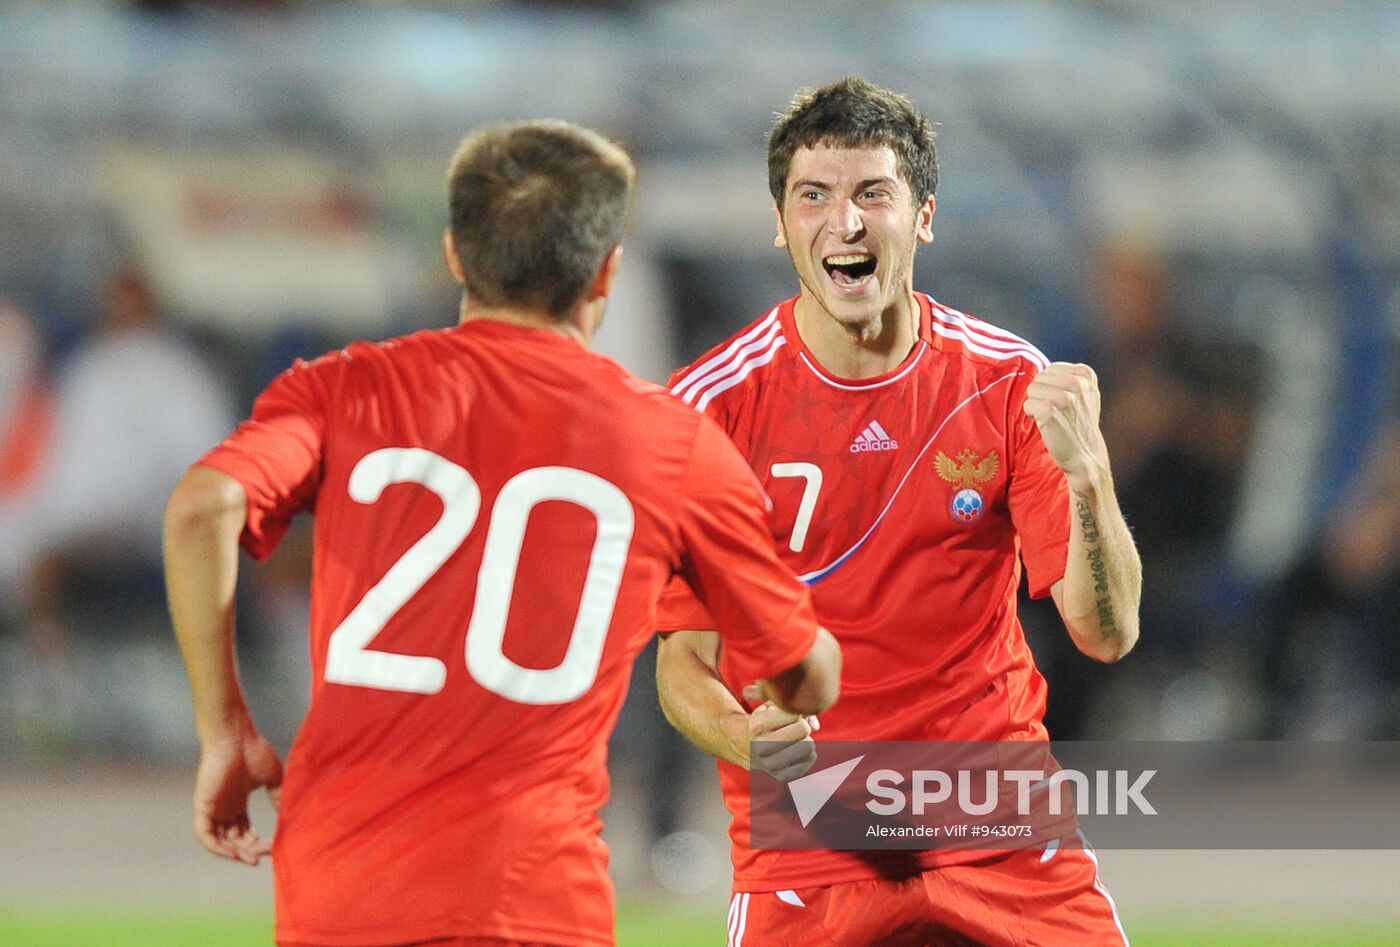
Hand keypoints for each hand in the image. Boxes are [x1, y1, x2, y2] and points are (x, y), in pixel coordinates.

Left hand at [192, 730, 283, 865]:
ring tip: (252, 859)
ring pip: (220, 842)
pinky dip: (218, 848)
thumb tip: (287, 816)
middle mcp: (224, 808)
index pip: (245, 832)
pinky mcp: (203, 808)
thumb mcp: (273, 779)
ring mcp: (213, 809)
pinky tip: (235, 853)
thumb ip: (278, 797)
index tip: (274, 845)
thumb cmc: (254, 751)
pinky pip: (206, 836)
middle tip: (265, 854)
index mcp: (238, 802)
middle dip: (250, 850)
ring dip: (235, 853)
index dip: (258, 842)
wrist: (236, 737)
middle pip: (235, 840)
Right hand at [742, 683, 819, 781]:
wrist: (743, 744)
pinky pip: (809, 760)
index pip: (795, 714)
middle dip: (802, 725)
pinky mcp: (781, 776)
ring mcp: (770, 765)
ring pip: (808, 747)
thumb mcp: (771, 706)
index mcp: (757, 726)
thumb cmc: (763, 720)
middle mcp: (761, 747)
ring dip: (806, 740)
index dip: (794, 712)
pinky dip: (806, 754)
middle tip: (792, 727)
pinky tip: (795, 750)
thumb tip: (815, 726)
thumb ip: (796, 707)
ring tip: (794, 738)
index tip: (784, 715)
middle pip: (804, 730)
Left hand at [1022, 362, 1110, 492]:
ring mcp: (1064, 396)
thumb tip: (1040, 367)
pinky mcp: (1050, 410)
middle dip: (1043, 394)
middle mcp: (1077, 382)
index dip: (1051, 387)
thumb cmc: (1079, 424)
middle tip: (1058, 412)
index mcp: (1085, 373)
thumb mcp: (1084, 394)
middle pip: (1039, 378)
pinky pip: (1027, 405)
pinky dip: (1033, 416)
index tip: (1065, 403)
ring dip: (1037, 405)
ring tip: (1054, 418)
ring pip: (1032, 390)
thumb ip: (1068, 377)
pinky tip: (1047, 425)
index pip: (1050, 369)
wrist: (1085, 455)